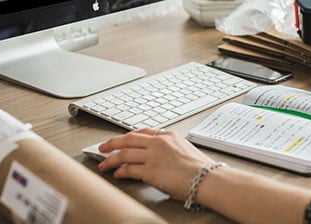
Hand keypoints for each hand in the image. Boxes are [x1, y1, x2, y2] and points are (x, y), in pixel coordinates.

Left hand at [98, 129, 214, 200]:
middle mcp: (159, 143)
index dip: (127, 136)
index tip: (120, 140)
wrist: (207, 179)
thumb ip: (169, 148)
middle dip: (112, 143)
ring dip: (111, 159)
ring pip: (124, 153)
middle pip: (128, 139)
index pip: (142, 132)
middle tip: (103, 147)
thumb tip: (157, 156)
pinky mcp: (150, 171)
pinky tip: (117, 173)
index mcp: (168, 135)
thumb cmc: (200, 169)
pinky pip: (129, 169)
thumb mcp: (184, 149)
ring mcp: (153, 156)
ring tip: (104, 164)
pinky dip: (120, 171)